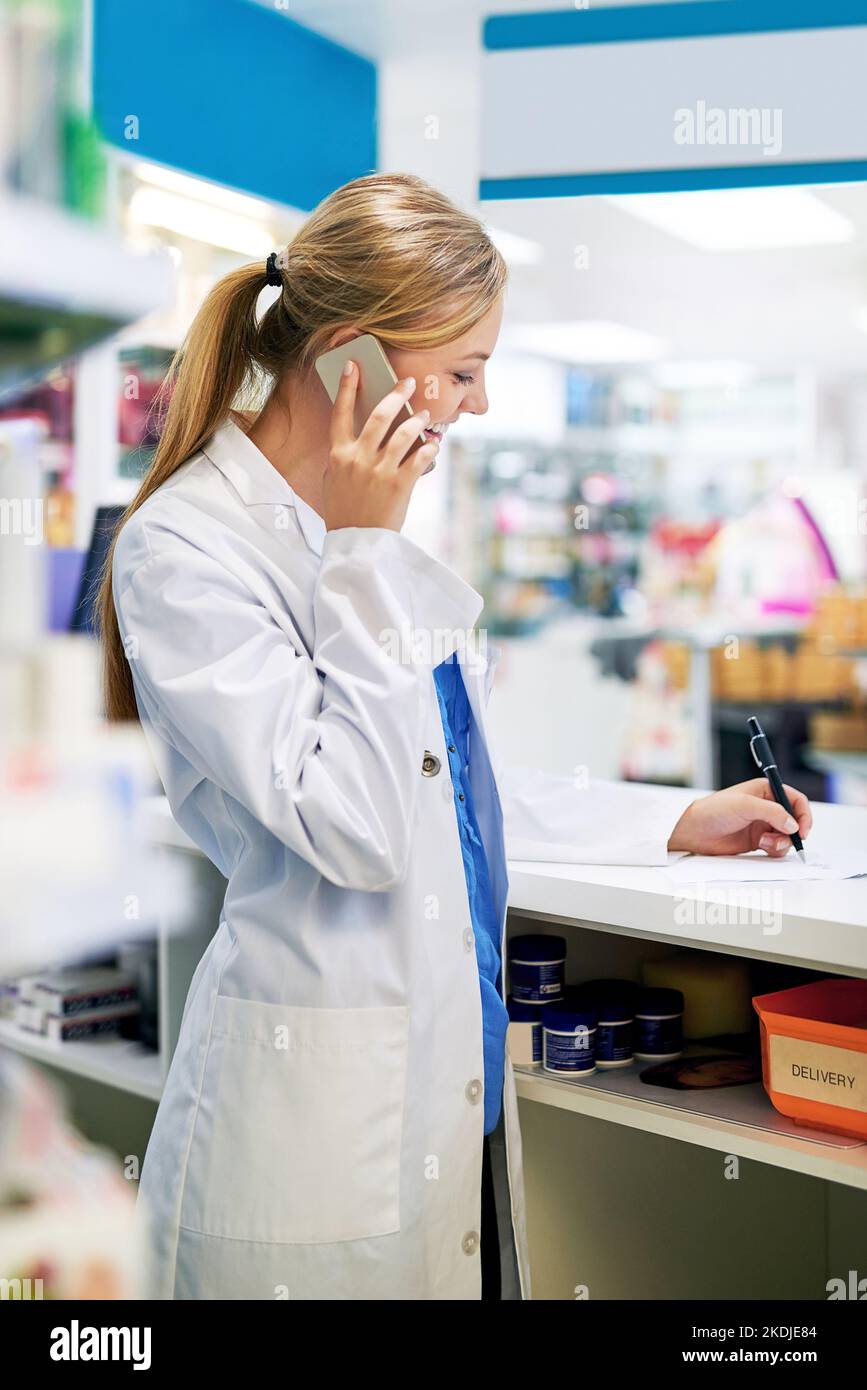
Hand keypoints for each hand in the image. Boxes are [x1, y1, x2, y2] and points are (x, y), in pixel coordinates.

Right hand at [322, 361, 438, 532]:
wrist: (355, 542)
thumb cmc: (344, 510)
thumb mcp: (334, 480)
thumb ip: (345, 455)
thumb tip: (361, 433)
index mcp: (338, 455)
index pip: (340, 413)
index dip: (346, 387)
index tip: (353, 365)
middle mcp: (358, 459)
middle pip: (379, 416)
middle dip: (396, 394)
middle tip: (409, 383)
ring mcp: (379, 471)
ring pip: (404, 434)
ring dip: (418, 420)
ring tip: (425, 416)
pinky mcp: (400, 485)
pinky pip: (420, 458)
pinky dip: (430, 448)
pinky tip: (434, 444)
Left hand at [667, 778, 812, 856]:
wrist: (695, 833)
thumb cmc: (714, 811)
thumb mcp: (745, 805)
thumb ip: (772, 813)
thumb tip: (793, 824)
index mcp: (766, 791)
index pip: (795, 800)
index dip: (803, 814)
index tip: (802, 830)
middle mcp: (767, 807)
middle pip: (795, 821)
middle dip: (793, 832)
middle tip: (785, 840)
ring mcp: (763, 825)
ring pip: (787, 836)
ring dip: (781, 842)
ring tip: (765, 842)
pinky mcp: (759, 841)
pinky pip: (777, 847)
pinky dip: (774, 849)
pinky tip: (760, 846)